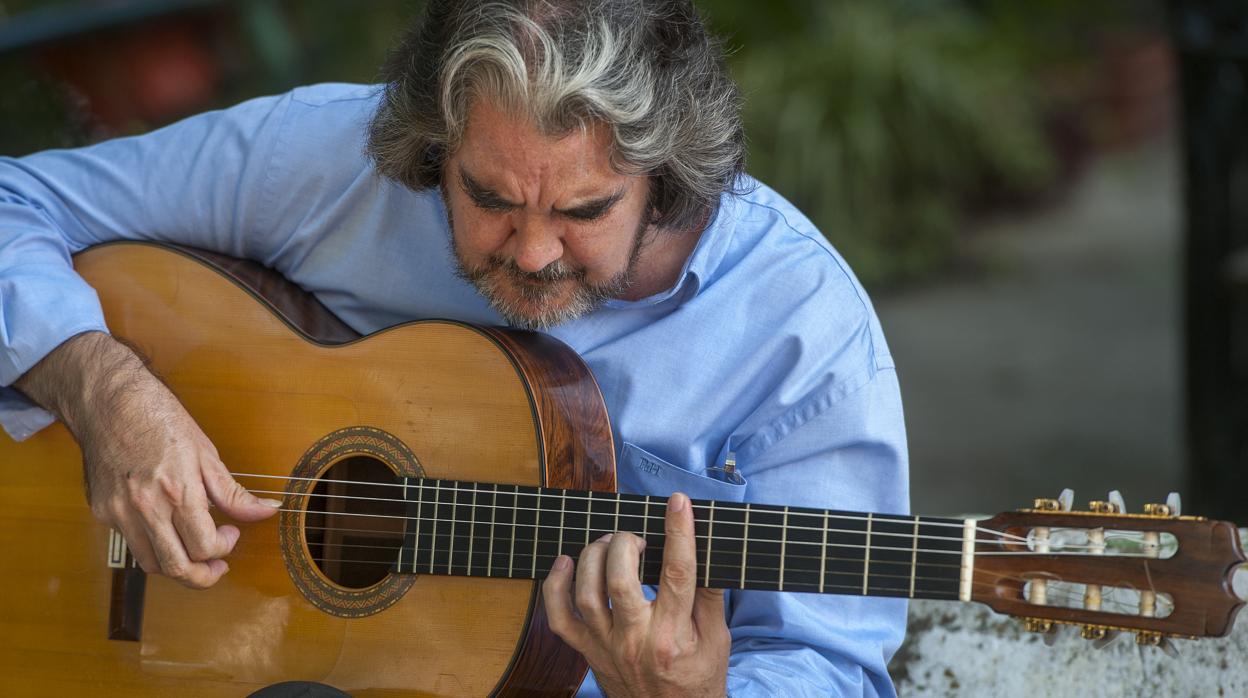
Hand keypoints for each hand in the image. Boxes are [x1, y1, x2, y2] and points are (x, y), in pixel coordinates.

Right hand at [16, 332, 279, 588]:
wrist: (109, 402)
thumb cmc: (161, 420)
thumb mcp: (206, 452)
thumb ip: (233, 492)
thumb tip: (268, 510)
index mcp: (177, 490)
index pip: (203, 546)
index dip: (223, 549)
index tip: (231, 534)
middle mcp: (146, 507)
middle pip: (176, 567)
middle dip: (202, 577)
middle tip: (217, 567)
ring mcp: (120, 512)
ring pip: (150, 563)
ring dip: (177, 566)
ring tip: (195, 554)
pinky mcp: (103, 511)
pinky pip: (131, 543)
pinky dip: (154, 546)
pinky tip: (168, 530)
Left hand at [542, 492, 730, 697]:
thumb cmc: (697, 681)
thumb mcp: (716, 640)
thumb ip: (709, 596)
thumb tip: (705, 549)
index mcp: (674, 636)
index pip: (678, 574)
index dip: (679, 533)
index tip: (679, 503)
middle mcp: (637, 640)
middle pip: (620, 579)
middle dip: (627, 544)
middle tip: (637, 537)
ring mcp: (607, 647)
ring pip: (587, 593)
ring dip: (594, 557)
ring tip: (610, 544)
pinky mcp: (587, 652)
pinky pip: (559, 618)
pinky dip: (555, 586)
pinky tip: (565, 563)